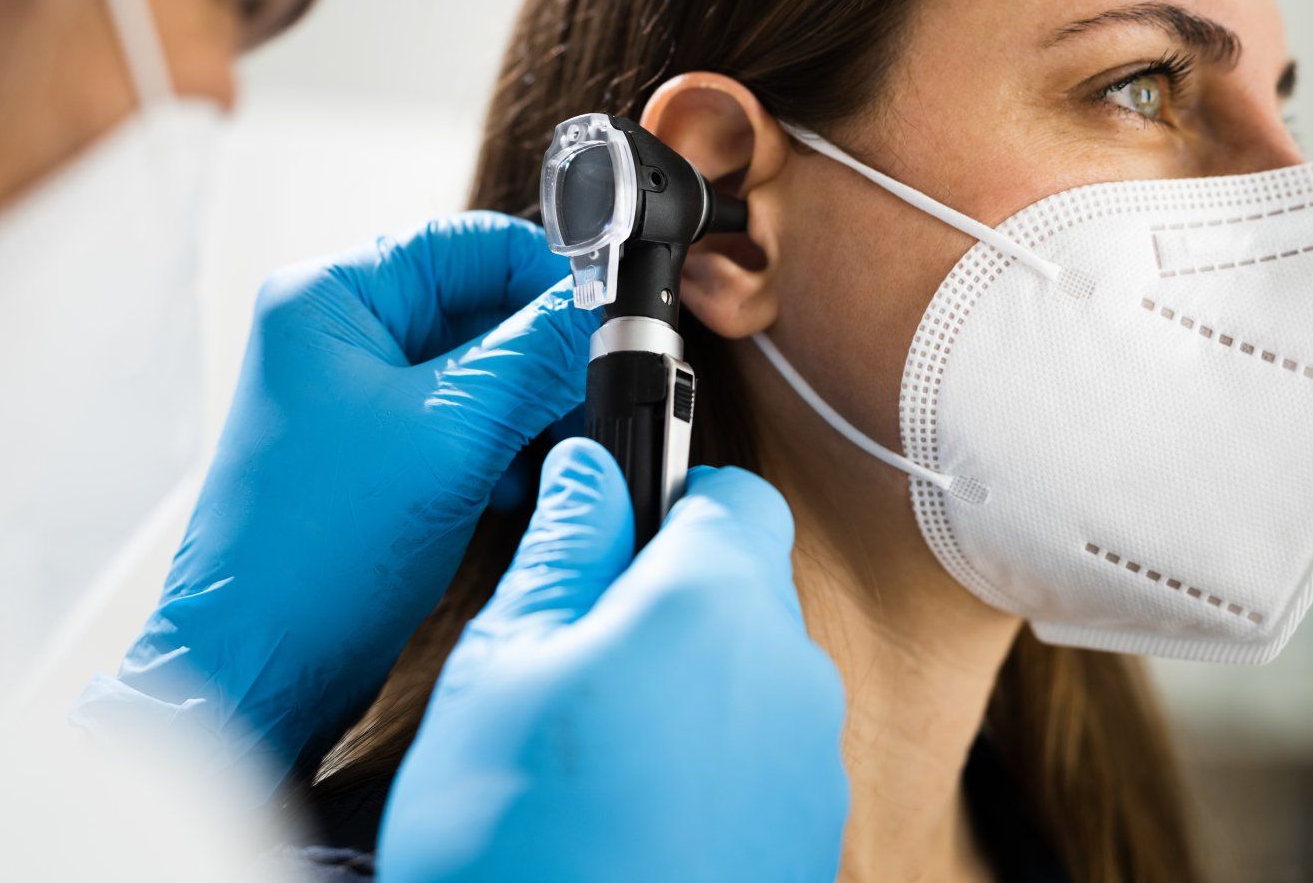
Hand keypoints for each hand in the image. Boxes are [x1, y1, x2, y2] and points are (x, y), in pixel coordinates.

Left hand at [72, 213, 594, 795]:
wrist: (259, 667)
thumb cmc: (313, 554)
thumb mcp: (452, 437)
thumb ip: (534, 357)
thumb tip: (602, 306)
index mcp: (329, 298)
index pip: (468, 243)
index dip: (548, 274)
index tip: (608, 316)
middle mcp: (336, 334)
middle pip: (479, 304)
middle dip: (542, 355)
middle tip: (589, 396)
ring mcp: (354, 394)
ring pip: (480, 367)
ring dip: (529, 407)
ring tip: (551, 454)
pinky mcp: (377, 450)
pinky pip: (464, 419)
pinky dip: (503, 446)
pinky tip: (516, 488)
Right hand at [380, 439, 849, 882]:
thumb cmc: (522, 839)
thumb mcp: (502, 665)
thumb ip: (564, 546)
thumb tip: (594, 470)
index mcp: (719, 605)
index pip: (730, 493)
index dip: (664, 495)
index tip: (607, 529)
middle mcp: (791, 677)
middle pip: (742, 588)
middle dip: (664, 600)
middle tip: (567, 652)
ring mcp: (810, 769)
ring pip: (748, 680)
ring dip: (683, 687)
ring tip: (586, 753)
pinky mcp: (805, 842)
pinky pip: (759, 763)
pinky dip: (705, 766)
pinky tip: (626, 816)